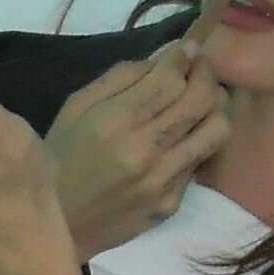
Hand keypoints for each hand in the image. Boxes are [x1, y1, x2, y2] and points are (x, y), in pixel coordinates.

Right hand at [45, 38, 232, 262]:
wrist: (56, 224)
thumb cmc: (59, 157)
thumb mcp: (75, 107)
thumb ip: (121, 78)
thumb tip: (163, 60)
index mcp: (116, 122)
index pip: (171, 80)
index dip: (185, 57)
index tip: (187, 50)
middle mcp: (145, 151)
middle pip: (202, 99)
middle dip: (207, 73)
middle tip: (199, 69)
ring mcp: (163, 181)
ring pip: (217, 130)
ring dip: (215, 106)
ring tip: (201, 100)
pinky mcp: (171, 203)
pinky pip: (199, 161)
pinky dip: (196, 140)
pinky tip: (180, 137)